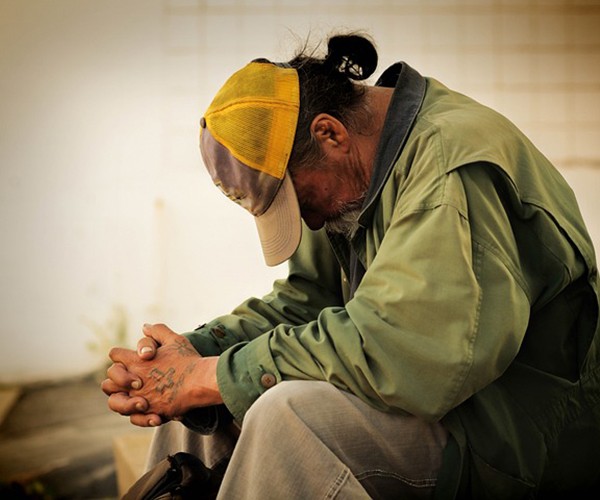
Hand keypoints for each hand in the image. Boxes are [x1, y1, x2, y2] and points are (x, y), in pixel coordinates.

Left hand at [102, 323, 220, 426]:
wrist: (201, 382)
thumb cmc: (189, 360)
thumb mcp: (174, 340)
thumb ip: (158, 331)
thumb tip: (145, 327)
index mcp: (136, 361)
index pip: (115, 355)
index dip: (120, 355)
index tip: (129, 357)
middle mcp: (134, 381)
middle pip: (108, 381)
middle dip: (117, 379)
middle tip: (131, 379)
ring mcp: (141, 398)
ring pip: (115, 402)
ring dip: (122, 400)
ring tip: (136, 397)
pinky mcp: (151, 412)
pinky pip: (134, 417)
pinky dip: (138, 415)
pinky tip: (149, 408)